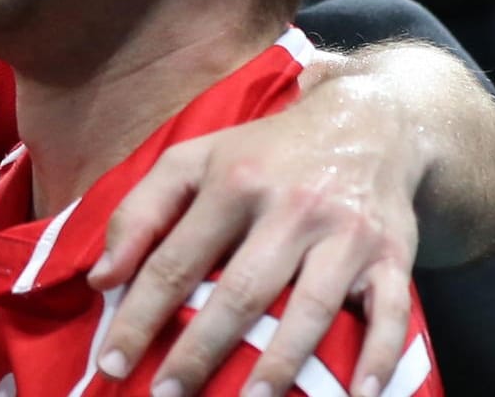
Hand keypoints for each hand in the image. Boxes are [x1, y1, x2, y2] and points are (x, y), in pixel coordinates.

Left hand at [89, 73, 419, 396]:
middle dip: (200, 351)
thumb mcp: (192, 161)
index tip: (112, 361)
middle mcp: (291, 208)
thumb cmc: (263, 153)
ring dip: (280, 364)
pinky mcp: (393, 255)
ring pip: (311, 308)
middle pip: (241, 292)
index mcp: (233, 183)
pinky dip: (380, 358)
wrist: (365, 124)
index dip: (140, 315)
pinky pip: (392, 314)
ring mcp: (346, 234)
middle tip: (166, 395)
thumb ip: (140, 212)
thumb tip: (101, 280)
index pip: (175, 261)